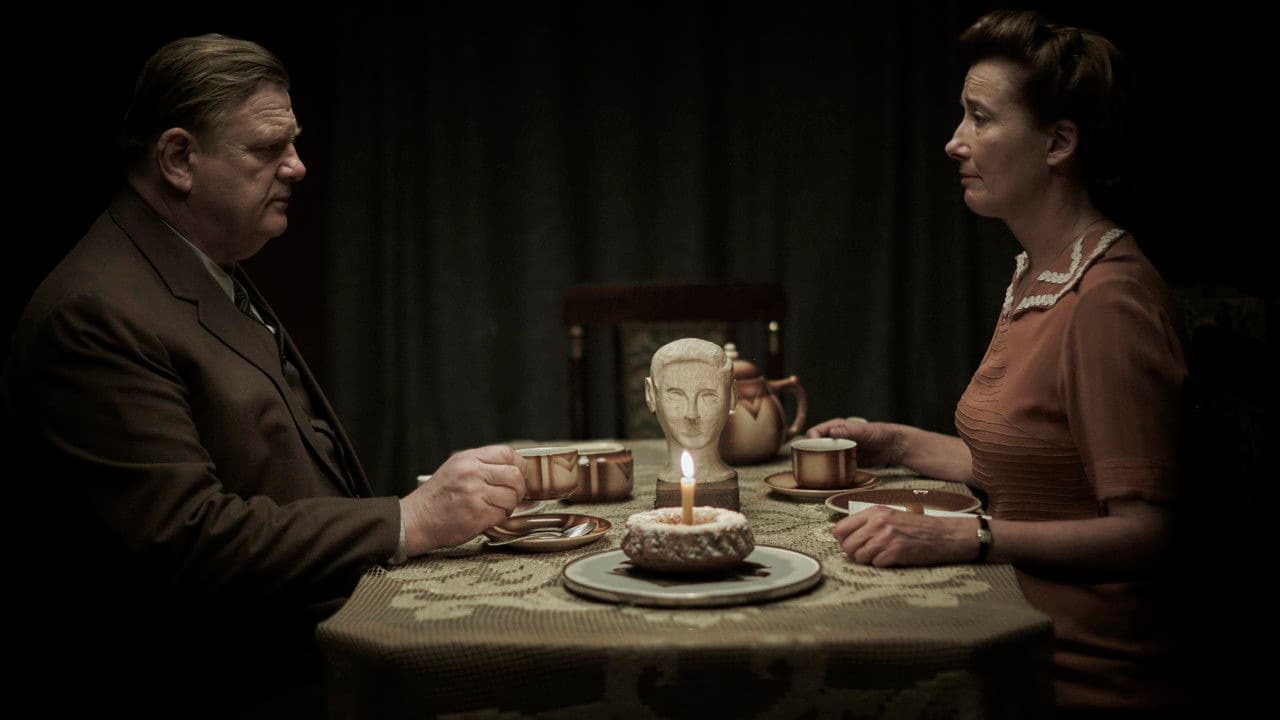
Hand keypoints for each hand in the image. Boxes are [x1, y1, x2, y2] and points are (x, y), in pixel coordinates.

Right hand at [401, 445, 527, 554]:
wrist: (416, 519)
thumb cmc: (437, 497)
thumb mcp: (456, 468)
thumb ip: (481, 464)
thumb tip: (513, 468)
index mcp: (468, 458)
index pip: (508, 453)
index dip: (519, 466)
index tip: (518, 476)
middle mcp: (472, 472)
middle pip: (515, 475)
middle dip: (519, 489)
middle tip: (512, 496)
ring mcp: (475, 493)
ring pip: (512, 496)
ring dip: (509, 506)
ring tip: (496, 508)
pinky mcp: (477, 513)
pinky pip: (503, 514)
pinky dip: (499, 518)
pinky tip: (487, 517)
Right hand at [805, 418, 906, 467]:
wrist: (892, 447)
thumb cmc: (878, 433)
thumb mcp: (862, 430)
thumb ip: (847, 431)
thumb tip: (831, 431)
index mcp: (836, 427)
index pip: (816, 432)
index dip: (810, 440)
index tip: (809, 448)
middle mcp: (836, 438)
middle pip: (817, 445)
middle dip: (812, 453)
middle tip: (810, 462)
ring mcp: (840, 450)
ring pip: (824, 456)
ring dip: (820, 463)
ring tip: (816, 471)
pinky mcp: (846, 460)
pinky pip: (834, 465)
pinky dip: (830, 470)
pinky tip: (829, 475)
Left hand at [833, 506, 978, 566]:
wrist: (942, 534)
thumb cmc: (916, 526)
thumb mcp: (889, 516)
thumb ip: (867, 522)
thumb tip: (842, 536)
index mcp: (874, 512)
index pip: (840, 528)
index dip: (842, 540)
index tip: (849, 544)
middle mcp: (877, 523)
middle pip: (847, 545)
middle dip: (853, 553)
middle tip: (865, 554)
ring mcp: (886, 537)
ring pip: (859, 557)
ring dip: (867, 560)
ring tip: (881, 555)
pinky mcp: (895, 552)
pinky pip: (875, 564)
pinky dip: (881, 564)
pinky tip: (892, 558)